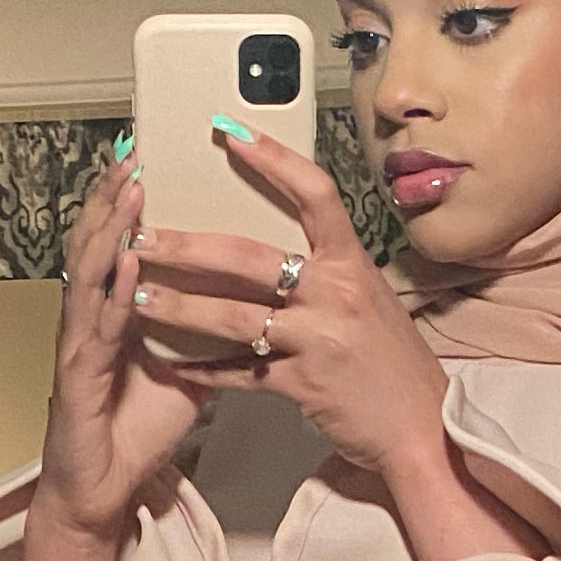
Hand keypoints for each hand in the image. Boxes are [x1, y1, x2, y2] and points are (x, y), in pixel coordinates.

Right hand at [33, 155, 222, 546]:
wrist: (104, 488)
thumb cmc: (137, 430)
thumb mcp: (187, 371)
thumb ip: (211, 335)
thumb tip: (257, 307)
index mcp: (116, 308)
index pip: (123, 239)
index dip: (134, 198)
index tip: (156, 154)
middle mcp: (92, 315)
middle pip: (99, 239)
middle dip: (117, 192)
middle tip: (139, 147)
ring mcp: (80, 341)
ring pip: (90, 270)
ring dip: (110, 225)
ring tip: (132, 185)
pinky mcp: (77, 375)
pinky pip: (97, 326)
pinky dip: (111, 291)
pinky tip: (126, 262)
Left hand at [128, 126, 448, 479]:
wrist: (422, 428)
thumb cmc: (393, 365)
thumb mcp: (369, 301)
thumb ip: (328, 273)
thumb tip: (282, 247)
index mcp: (352, 264)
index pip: (313, 194)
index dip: (272, 159)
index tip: (229, 133)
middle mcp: (335, 294)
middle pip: (248, 256)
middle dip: (187, 247)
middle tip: (143, 236)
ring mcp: (318, 339)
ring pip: (234, 316)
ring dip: (180, 308)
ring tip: (138, 298)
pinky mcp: (304, 385)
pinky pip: (241, 373)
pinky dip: (206, 370)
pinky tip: (175, 364)